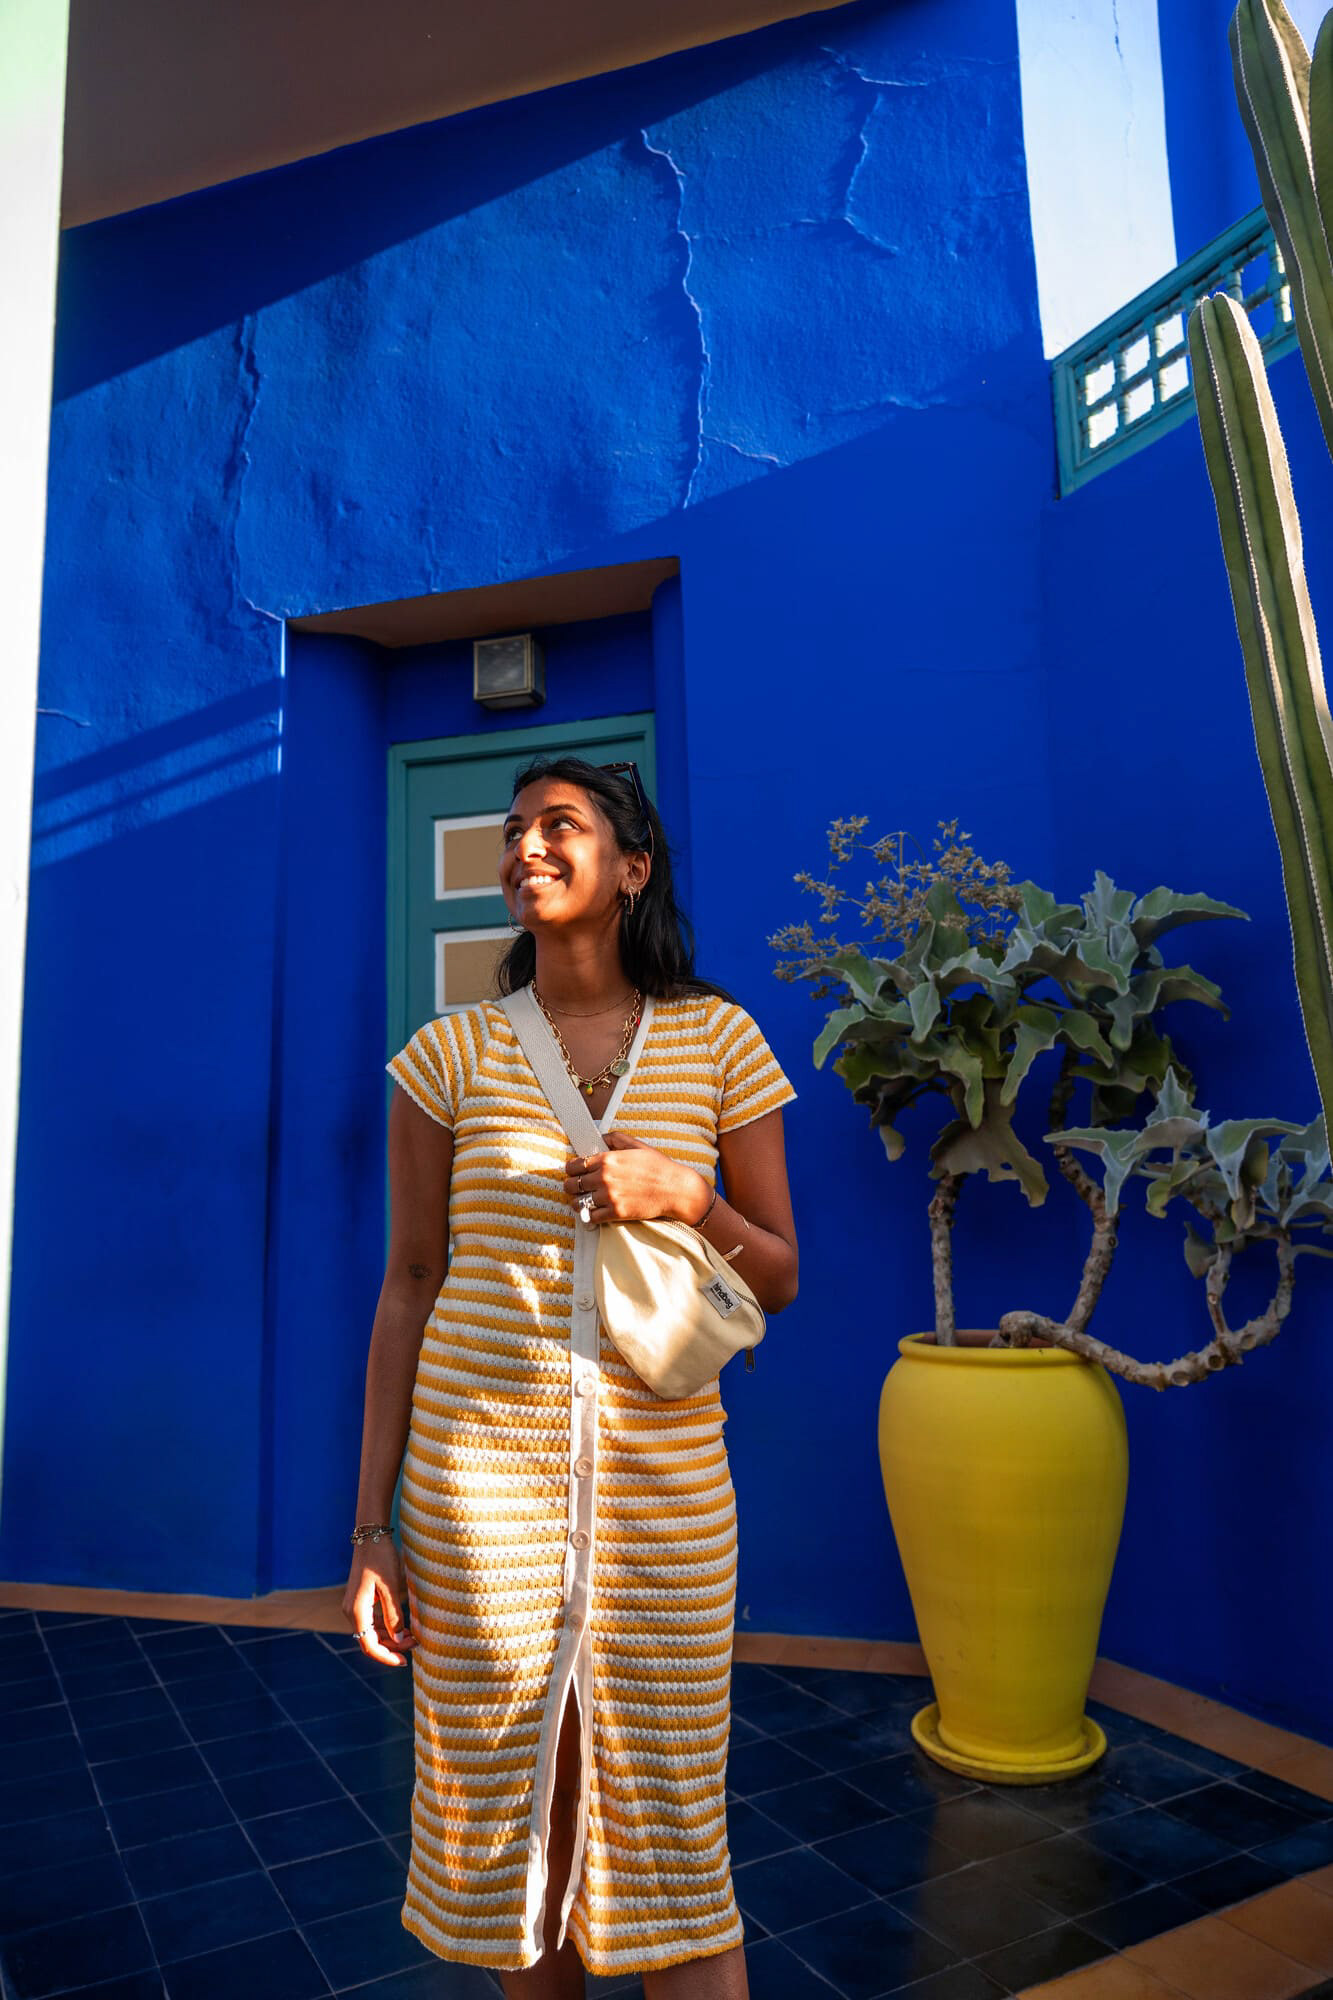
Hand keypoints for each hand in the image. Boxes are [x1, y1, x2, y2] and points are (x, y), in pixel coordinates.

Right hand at [342, 1540, 418, 1666]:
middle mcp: (351, 1612)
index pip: (369, 1646)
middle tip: (416, 1644)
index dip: (386, 1657)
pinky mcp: (361, 1602)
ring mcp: (355, 1607)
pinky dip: (387, 1628)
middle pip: (370, 1641)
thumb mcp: (391, 1587)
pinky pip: (372, 1623)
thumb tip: (400, 1640)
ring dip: (391, 1638)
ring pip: (372, 1633)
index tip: (404, 1661)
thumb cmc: (381, 1559)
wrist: (370, 1537)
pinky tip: (403, 1627)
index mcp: (356, 1611)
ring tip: (413, 1637)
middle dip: (393, 1647)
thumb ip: (394, 1616)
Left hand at [564, 1132, 710, 1225]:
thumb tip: (600, 1137)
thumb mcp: (636, 1145)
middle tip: (573, 1186)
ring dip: (576, 1202)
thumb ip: (615, 1138)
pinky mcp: (616, 1213)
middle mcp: (604, 1178)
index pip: (574, 1165)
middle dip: (570, 1185)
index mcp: (607, 1160)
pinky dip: (588, 1215)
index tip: (571, 1171)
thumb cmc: (657, 1166)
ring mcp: (609, 1197)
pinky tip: (591, 1211)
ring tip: (580, 1201)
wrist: (674, 1188)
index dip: (570, 1169)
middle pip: (571, 1184)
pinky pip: (591, 1217)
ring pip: (578, 1202)